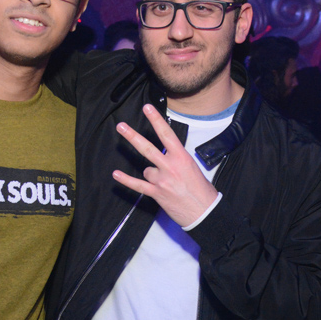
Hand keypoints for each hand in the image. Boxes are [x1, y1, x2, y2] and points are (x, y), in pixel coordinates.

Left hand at [112, 104, 219, 226]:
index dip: (156, 120)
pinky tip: (116, 174)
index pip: (166, 134)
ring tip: (166, 183)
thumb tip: (165, 154)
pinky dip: (126, 180)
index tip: (147, 108)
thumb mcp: (192, 167)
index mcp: (182, 157)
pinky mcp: (156, 193)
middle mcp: (170, 166)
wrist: (204, 211)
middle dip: (132, 136)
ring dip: (152, 174)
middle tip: (120, 126)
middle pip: (147, 148)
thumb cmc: (201, 190)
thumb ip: (177, 159)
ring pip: (146, 170)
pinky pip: (137, 185)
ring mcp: (162, 180)